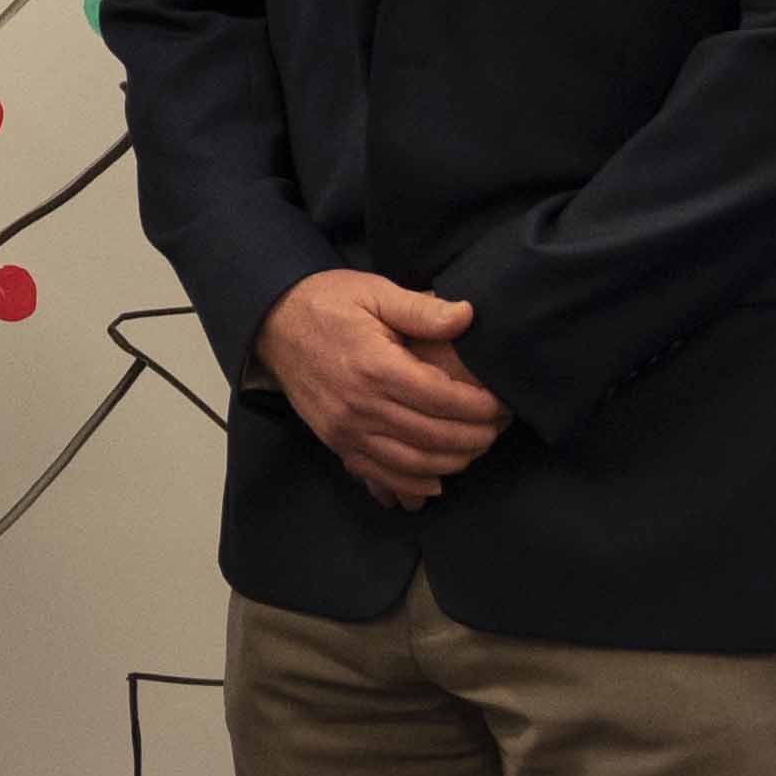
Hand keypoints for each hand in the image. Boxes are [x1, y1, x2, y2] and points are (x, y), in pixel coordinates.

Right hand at [256, 270, 507, 510]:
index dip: (483, 408)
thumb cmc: (327, 303)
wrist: (271, 323)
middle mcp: (360, 405)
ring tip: (476, 448)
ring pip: (412, 463)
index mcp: (376, 367)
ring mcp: (345, 428)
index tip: (504, 404)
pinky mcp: (334, 441)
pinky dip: (412, 484)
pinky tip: (437, 480)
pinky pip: (378, 474)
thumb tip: (467, 316)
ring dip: (452, 462)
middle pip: (434, 437)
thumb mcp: (375, 291)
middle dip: (477, 437)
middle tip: (499, 428)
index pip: (444, 400)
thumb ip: (421, 308)